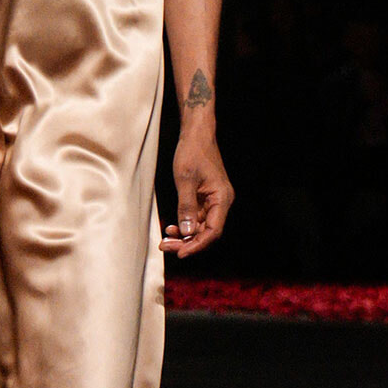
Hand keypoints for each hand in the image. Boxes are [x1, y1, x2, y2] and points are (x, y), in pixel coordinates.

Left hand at [160, 131, 233, 258]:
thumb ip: (186, 207)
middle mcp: (221, 202)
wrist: (196, 134)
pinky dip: (185, 225)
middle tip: (165, 246)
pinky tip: (171, 228)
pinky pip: (197, 218)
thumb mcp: (185, 180)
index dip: (197, 245)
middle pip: (207, 232)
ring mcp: (214, 201)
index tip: (180, 253)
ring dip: (184, 236)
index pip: (213, 231)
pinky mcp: (205, 198)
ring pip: (201, 227)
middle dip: (187, 242)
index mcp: (222, 198)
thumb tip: (187, 231)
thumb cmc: (192, 152)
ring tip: (165, 240)